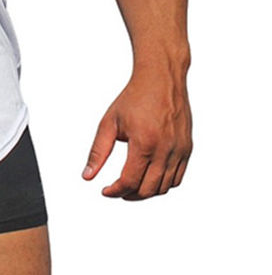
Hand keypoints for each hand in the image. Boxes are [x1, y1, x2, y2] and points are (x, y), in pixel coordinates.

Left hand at [81, 68, 192, 199]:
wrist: (161, 79)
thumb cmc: (134, 98)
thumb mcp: (109, 122)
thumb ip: (98, 151)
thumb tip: (87, 176)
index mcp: (144, 143)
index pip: (130, 181)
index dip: (115, 191)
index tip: (105, 191)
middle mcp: (165, 149)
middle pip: (148, 189)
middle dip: (129, 195)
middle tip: (117, 190)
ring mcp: (179, 150)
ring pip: (165, 188)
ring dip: (146, 192)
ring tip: (131, 186)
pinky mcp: (187, 149)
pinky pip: (177, 178)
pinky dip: (163, 184)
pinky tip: (149, 178)